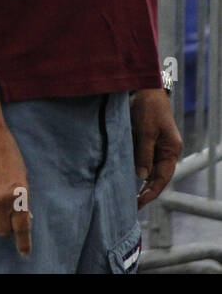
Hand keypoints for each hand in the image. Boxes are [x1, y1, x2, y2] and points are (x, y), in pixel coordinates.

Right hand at [0, 123, 30, 255]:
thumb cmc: (6, 151)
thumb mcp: (21, 175)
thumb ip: (21, 197)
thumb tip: (21, 217)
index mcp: (19, 195)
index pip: (22, 228)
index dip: (23, 243)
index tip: (24, 252)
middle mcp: (0, 199)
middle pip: (1, 230)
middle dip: (5, 228)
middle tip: (5, 218)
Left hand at [131, 88, 181, 206]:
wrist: (143, 88)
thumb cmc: (148, 108)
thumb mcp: (146, 131)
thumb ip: (144, 153)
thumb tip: (141, 176)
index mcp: (171, 150)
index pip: (162, 177)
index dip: (152, 191)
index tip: (140, 202)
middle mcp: (164, 151)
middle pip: (156, 176)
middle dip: (145, 190)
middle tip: (131, 205)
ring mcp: (154, 147)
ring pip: (147, 169)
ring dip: (138, 181)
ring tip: (125, 196)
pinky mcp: (143, 141)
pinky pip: (139, 159)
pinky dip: (133, 169)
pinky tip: (123, 177)